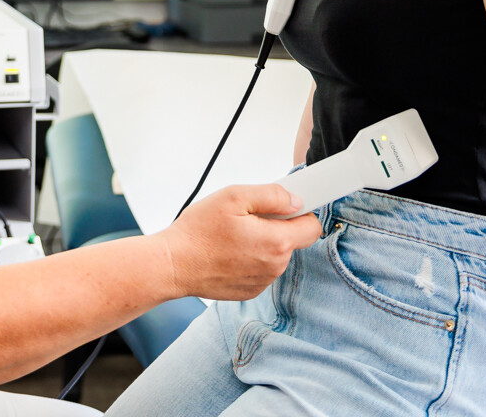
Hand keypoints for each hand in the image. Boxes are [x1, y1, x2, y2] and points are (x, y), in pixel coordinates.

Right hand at [157, 184, 322, 300]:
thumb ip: (271, 195)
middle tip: (248, 217)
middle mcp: (274, 266)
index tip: (288, 206)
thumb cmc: (198, 231)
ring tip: (233, 235)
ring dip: (262, 242)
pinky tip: (229, 251)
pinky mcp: (250, 290)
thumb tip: (296, 200)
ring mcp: (262, 281)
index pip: (312, 227)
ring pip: (275, 254)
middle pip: (292, 240)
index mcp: (276, 242)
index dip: (302, 211)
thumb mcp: (234, 197)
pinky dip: (251, 258)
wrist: (173, 265)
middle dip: (276, 226)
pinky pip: (261, 268)